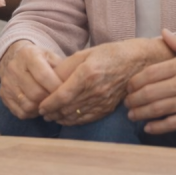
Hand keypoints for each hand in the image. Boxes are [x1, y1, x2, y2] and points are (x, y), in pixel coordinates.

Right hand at [0, 40, 63, 118]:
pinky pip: (20, 112)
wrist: (14, 57)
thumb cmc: (39, 58)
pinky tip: (40, 108)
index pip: (43, 76)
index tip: (67, 93)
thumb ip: (62, 68)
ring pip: (27, 105)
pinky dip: (33, 114)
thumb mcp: (51, 56)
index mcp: (28, 55)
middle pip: (35, 93)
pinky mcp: (3, 96)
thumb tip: (74, 84)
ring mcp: (7, 83)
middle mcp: (14, 68)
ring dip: (42, 109)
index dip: (57, 87)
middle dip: (51, 100)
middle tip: (60, 102)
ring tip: (51, 105)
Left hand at [39, 39, 164, 125]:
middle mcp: (95, 90)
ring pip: (76, 116)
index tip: (40, 106)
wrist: (136, 62)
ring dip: (61, 118)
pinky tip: (66, 118)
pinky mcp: (108, 108)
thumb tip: (48, 80)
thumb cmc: (109, 54)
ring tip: (51, 116)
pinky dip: (74, 121)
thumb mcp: (85, 53)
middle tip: (41, 112)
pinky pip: (87, 119)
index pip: (62, 95)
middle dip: (52, 112)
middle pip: (67, 108)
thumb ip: (66, 67)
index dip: (49, 103)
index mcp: (87, 74)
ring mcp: (103, 101)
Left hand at [124, 30, 175, 134]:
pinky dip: (157, 127)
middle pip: (149, 92)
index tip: (129, 87)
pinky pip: (173, 123)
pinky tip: (148, 128)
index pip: (150, 73)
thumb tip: (163, 32)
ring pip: (158, 109)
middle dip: (133, 99)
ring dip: (141, 113)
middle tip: (126, 104)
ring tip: (132, 116)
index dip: (135, 82)